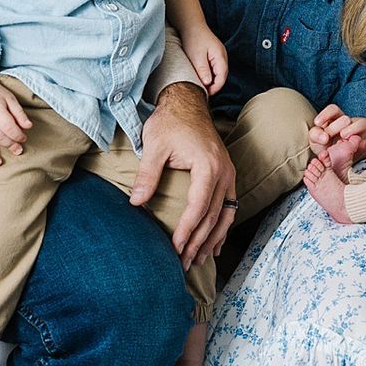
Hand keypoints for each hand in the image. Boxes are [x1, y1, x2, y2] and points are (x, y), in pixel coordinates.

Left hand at [136, 82, 236, 266]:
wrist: (188, 102)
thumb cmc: (170, 122)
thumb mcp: (155, 145)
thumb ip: (148, 175)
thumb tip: (136, 203)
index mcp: (208, 166)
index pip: (199, 207)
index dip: (187, 230)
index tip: (174, 248)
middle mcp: (224, 172)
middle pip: (213, 216)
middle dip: (198, 242)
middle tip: (183, 263)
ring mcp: (229, 174)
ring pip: (225, 215)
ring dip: (212, 240)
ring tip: (198, 260)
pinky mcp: (227, 175)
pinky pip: (229, 207)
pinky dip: (222, 228)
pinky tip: (214, 245)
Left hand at [182, 25, 227, 95]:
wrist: (192, 25)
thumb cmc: (193, 39)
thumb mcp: (196, 56)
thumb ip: (203, 70)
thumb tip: (208, 83)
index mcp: (220, 56)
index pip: (222, 77)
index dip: (215, 88)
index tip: (206, 94)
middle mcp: (223, 57)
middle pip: (222, 76)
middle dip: (214, 86)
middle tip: (203, 93)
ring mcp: (220, 56)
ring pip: (219, 73)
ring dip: (212, 81)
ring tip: (202, 87)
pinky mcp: (214, 56)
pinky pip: (215, 69)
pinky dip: (210, 75)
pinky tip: (202, 78)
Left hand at [307, 104, 365, 174]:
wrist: (334, 162)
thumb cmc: (324, 148)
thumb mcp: (316, 141)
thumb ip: (316, 136)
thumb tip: (324, 137)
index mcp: (335, 120)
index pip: (333, 110)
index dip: (325, 114)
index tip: (318, 123)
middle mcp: (347, 125)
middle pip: (344, 118)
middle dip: (334, 127)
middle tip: (326, 137)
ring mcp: (356, 134)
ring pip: (360, 124)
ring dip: (353, 128)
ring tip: (344, 135)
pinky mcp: (363, 145)